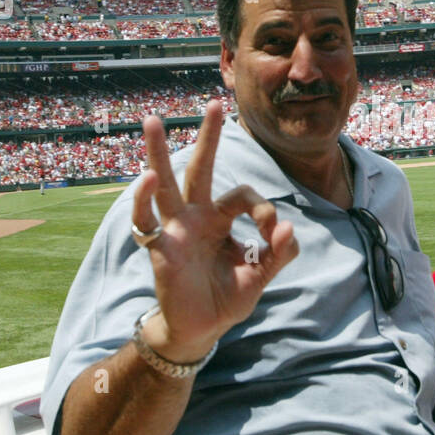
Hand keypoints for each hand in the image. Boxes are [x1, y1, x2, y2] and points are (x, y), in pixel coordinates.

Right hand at [131, 101, 298, 362]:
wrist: (201, 331)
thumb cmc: (227, 299)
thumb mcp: (260, 276)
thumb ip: (278, 253)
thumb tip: (290, 227)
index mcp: (221, 219)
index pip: (244, 196)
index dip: (264, 210)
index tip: (275, 235)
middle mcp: (197, 216)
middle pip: (201, 168)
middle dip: (209, 137)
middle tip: (215, 103)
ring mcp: (176, 229)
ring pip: (167, 183)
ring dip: (159, 152)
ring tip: (153, 121)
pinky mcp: (160, 248)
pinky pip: (146, 219)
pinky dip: (144, 198)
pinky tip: (148, 177)